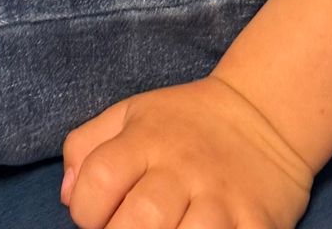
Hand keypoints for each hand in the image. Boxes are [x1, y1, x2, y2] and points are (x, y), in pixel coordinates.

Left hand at [60, 77, 313, 228]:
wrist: (263, 114)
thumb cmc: (184, 123)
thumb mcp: (130, 114)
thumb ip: (87, 146)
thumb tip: (68, 196)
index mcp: (146, 138)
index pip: (100, 178)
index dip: (85, 211)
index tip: (93, 220)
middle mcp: (183, 167)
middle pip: (142, 218)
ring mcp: (223, 197)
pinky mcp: (258, 221)